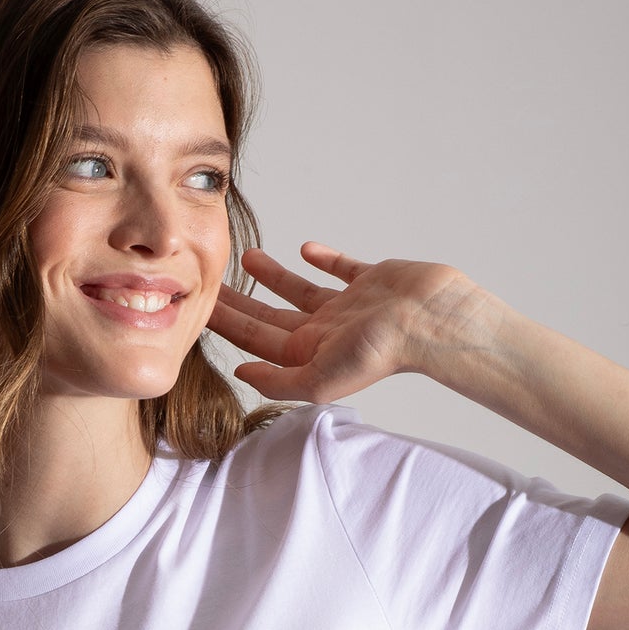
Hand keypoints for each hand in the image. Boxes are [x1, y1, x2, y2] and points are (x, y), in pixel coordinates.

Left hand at [206, 243, 486, 401]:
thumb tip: (241, 374)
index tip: (198, 303)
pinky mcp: (372, 280)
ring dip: (274, 276)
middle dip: (239, 300)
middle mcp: (325, 332)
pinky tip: (304, 248)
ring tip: (248, 255)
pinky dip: (323, 259)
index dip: (226, 323)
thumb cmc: (381, 352)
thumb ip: (278, 380)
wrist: (430, 319)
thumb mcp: (319, 378)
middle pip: (270, 314)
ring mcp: (349, 306)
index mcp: (309, 355)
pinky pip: (341, 268)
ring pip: (300, 289)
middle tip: (208, 278)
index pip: (255, 338)